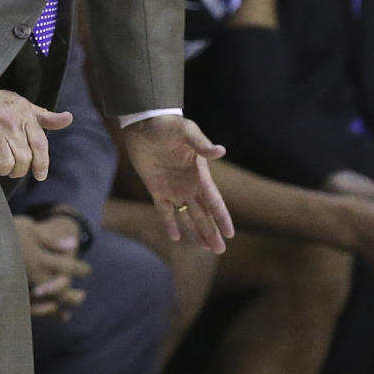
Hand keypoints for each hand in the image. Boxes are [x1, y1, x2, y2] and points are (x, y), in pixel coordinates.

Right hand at [0, 88, 71, 180]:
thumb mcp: (23, 104)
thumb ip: (44, 116)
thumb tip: (68, 119)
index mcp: (24, 115)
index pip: (40, 145)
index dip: (42, 164)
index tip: (40, 175)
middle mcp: (11, 123)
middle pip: (24, 159)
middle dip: (20, 170)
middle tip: (14, 171)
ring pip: (6, 164)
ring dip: (3, 170)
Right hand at [14, 213, 90, 317]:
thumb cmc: (3, 232)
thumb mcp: (27, 228)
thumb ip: (50, 240)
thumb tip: (73, 245)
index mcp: (36, 258)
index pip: (65, 267)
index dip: (79, 269)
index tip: (87, 271)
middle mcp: (30, 277)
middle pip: (59, 292)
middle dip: (73, 296)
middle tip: (82, 297)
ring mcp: (20, 289)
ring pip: (45, 305)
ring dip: (59, 309)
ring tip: (66, 312)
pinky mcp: (10, 296)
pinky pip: (30, 310)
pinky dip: (43, 313)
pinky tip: (51, 314)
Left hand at [122, 116, 233, 253]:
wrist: (144, 123)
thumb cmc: (168, 124)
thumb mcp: (186, 131)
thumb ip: (201, 144)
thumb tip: (221, 150)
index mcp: (199, 174)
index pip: (213, 201)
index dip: (221, 218)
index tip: (230, 234)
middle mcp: (189, 184)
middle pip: (203, 213)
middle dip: (212, 231)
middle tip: (220, 251)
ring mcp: (173, 188)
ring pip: (187, 215)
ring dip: (197, 231)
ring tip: (206, 248)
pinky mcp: (156, 188)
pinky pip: (164, 210)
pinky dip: (169, 223)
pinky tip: (176, 237)